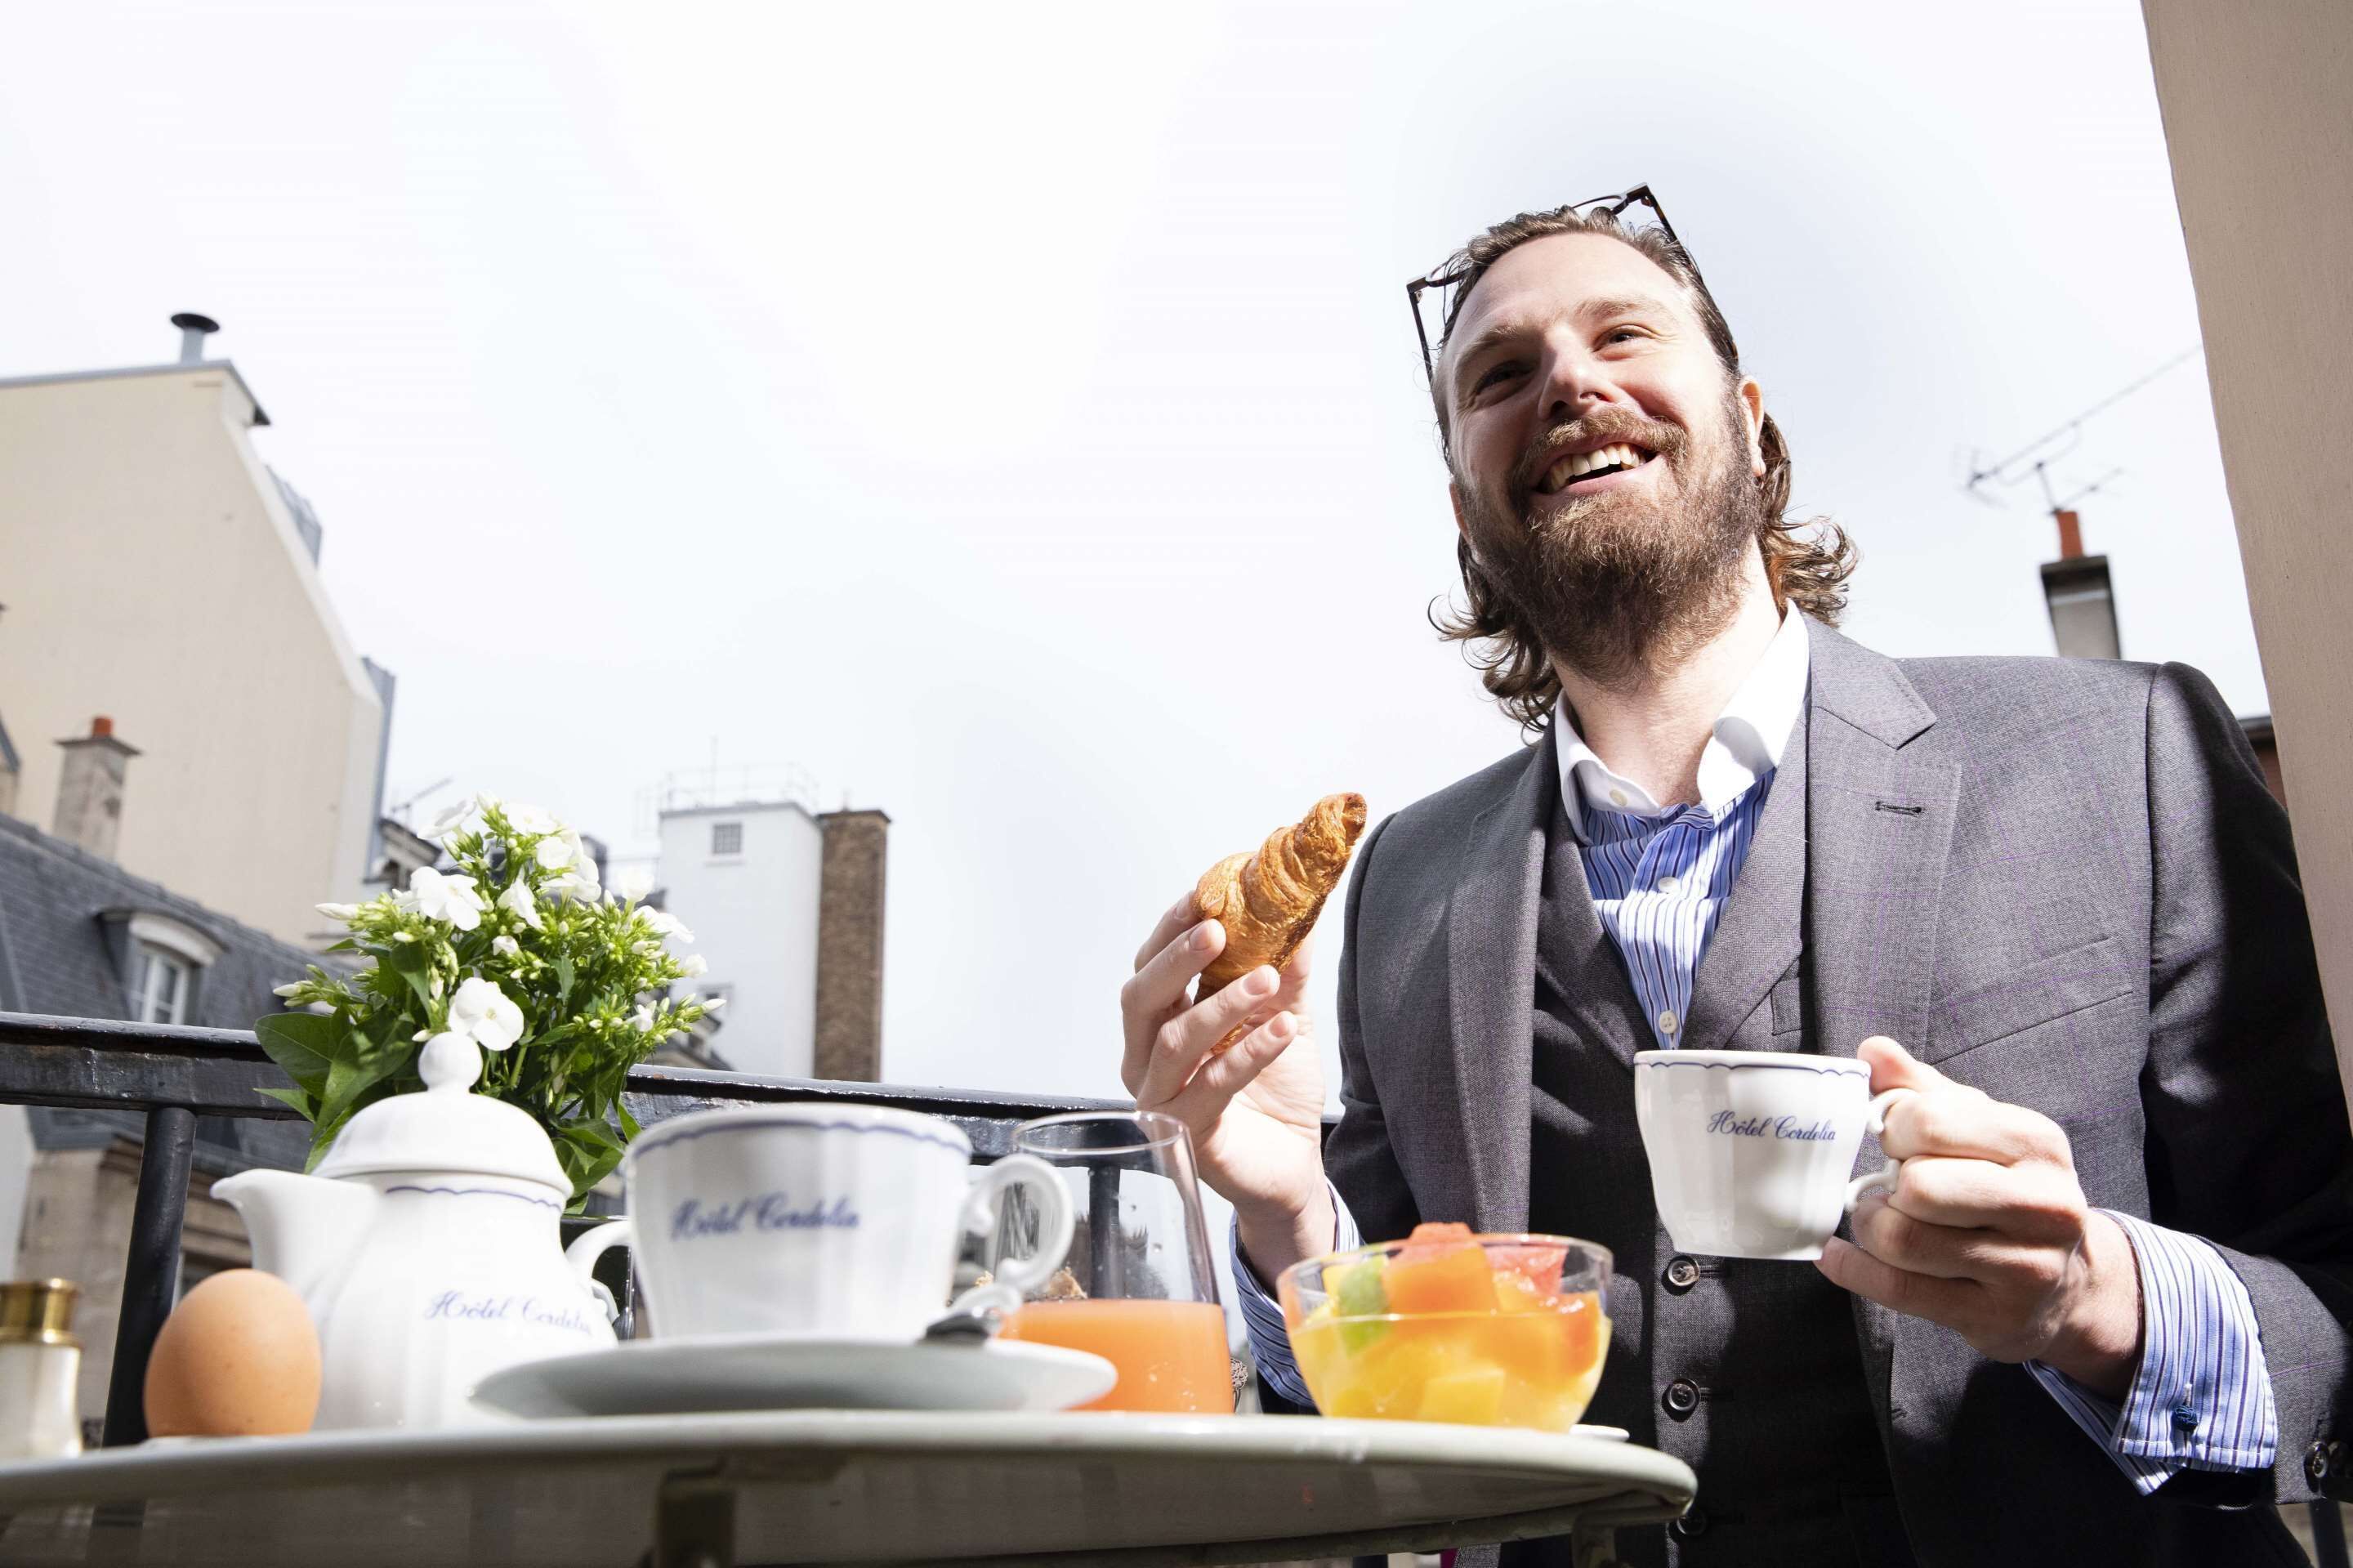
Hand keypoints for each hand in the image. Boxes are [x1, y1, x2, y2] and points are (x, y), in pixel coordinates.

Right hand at [1120, 893, 1332, 1279]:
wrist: (1292, 1165)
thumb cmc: (1274, 1092)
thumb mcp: (1285, 1017)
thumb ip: (1285, 972)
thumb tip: (1300, 914)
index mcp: (1159, 1024)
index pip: (1149, 967)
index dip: (1171, 930)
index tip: (1203, 895)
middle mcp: (1146, 1061)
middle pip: (1140, 1000)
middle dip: (1176, 960)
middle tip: (1217, 931)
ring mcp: (1161, 1100)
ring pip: (1175, 1043)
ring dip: (1223, 1005)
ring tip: (1269, 979)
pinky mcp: (1186, 1138)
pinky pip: (1210, 1087)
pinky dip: (1247, 1053)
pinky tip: (1283, 1030)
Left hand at [1815, 1037, 2143, 1396]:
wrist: (2072, 1280)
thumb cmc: (2008, 1187)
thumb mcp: (1980, 1127)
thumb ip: (1922, 1088)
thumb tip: (1873, 1051)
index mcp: (2037, 1145)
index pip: (1931, 1122)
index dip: (1894, 1128)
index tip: (1897, 1139)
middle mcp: (2043, 1207)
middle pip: (1918, 1187)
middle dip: (1885, 1184)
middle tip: (1890, 1185)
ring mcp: (2024, 1269)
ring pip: (1903, 1242)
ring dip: (1870, 1226)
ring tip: (1878, 1217)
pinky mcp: (1994, 1318)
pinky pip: (1897, 1290)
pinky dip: (1852, 1269)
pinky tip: (1839, 1255)